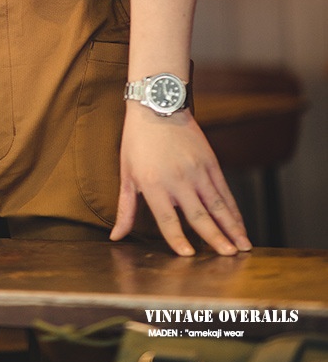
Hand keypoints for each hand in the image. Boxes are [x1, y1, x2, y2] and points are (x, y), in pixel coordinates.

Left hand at [110, 104, 252, 256]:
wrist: (158, 105)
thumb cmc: (137, 141)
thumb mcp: (127, 174)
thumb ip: (125, 208)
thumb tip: (116, 236)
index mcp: (154, 184)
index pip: (167, 219)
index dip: (177, 239)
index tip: (189, 256)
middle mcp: (178, 180)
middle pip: (199, 215)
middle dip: (216, 238)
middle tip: (229, 256)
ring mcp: (197, 171)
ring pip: (218, 205)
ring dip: (232, 227)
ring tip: (244, 246)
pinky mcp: (211, 162)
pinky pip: (224, 191)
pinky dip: (234, 209)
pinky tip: (240, 224)